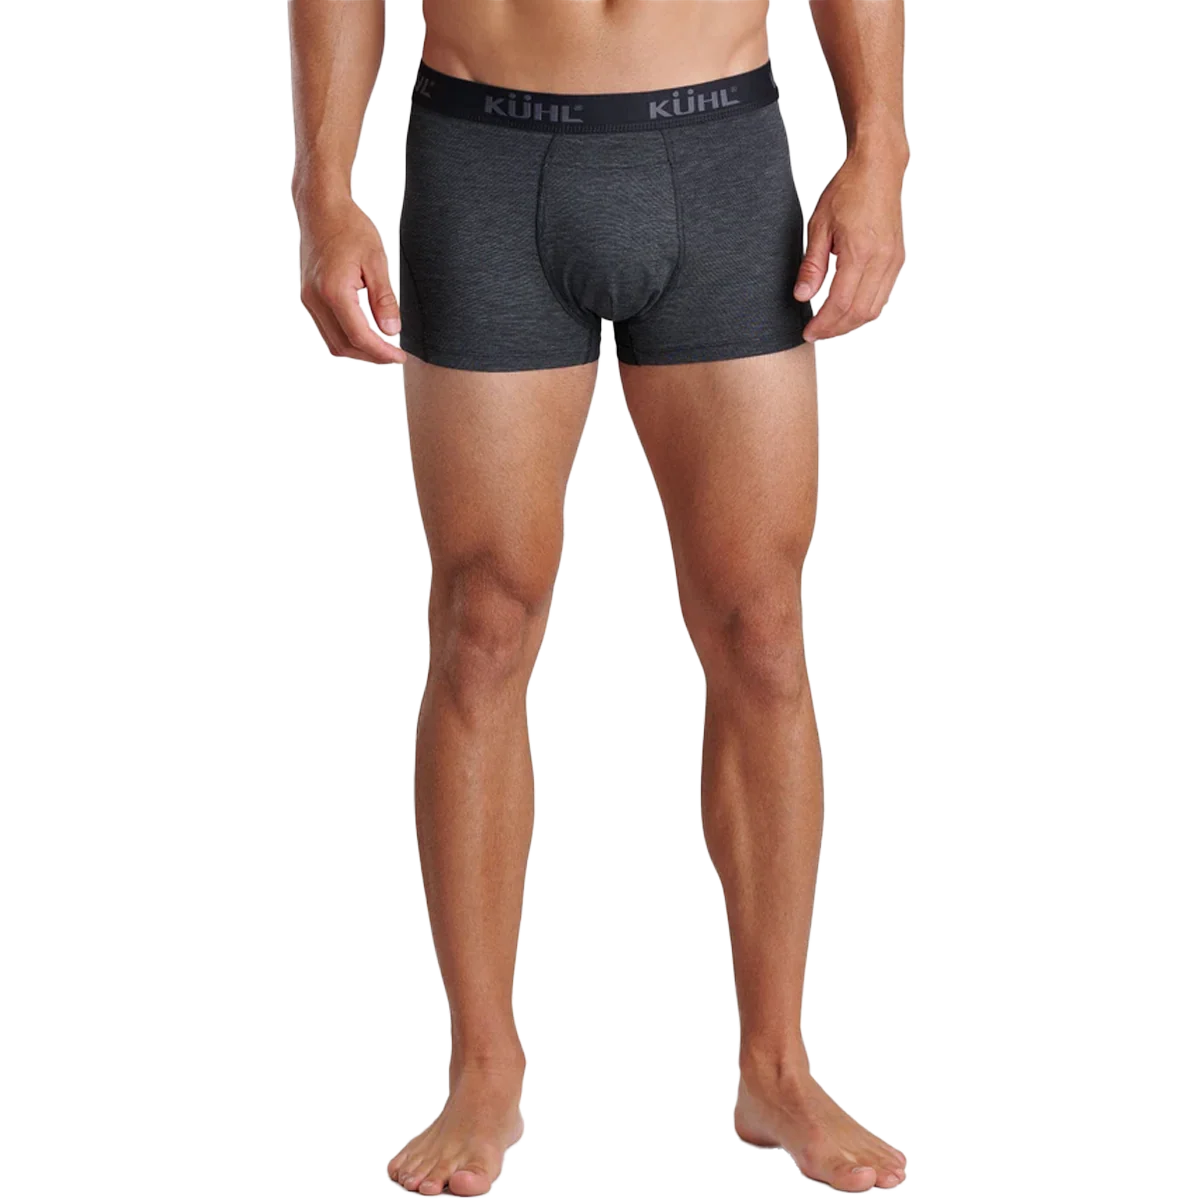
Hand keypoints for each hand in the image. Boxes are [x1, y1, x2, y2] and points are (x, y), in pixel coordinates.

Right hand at [297, 195, 405, 364]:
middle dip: (371, 356)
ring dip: (358, 349)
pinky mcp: (308, 297)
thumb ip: (384, 299)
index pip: (359, 336)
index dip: (381, 353)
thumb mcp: (376, 260)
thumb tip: (392, 331)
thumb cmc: (349, 227)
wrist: (320, 208)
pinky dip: (346, 337)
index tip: (400, 357)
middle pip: (344, 345)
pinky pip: (327, 328)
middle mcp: (315, 299)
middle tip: (394, 355)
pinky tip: (365, 333)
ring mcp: (308, 299)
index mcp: (333, 290)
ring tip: (382, 348)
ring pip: (333, 341)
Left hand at [794, 138, 907, 342]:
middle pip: (859, 312)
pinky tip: (846, 310)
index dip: (823, 323)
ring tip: (828, 325)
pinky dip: (863, 309)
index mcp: (860, 252)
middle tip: (815, 333)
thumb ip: (812, 265)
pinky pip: (881, 295)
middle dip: (835, 329)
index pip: (840, 303)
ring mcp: (893, 261)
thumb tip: (802, 296)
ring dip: (850, 323)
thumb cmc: (848, 191)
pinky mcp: (897, 259)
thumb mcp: (819, 226)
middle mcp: (882, 260)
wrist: (878, 170)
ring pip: (873, 308)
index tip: (807, 332)